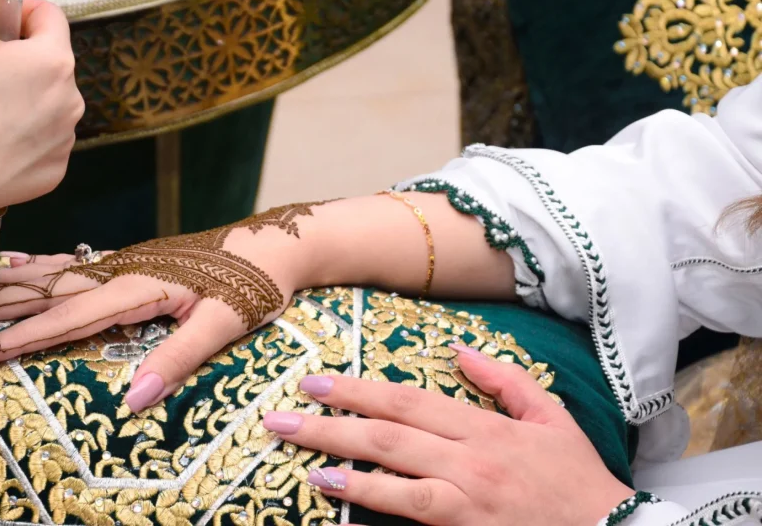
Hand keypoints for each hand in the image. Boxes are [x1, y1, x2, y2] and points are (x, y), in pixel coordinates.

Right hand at [0, 0, 83, 225]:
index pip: (47, 16)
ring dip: (18, 97)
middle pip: (47, 60)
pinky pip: (40, 141)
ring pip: (44, 102)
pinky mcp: (53, 173)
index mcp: (56, 60)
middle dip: (14, 59)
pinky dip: (18, 137)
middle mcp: (73, 101)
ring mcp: (65, 141)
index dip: (13, 16)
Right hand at [0, 203, 327, 411]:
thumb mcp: (227, 323)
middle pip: (49, 288)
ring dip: (8, 279)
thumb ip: (179, 358)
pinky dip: (41, 264)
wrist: (279, 243)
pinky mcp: (134, 260)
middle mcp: (123, 268)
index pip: (70, 315)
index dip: (23, 336)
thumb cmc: (258, 282)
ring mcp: (126, 261)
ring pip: (56, 271)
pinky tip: (23, 265)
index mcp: (140, 285)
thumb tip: (132, 401)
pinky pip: (76, 261)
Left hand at [259, 346, 633, 525]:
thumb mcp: (552, 418)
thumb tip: (460, 349)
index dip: (358, 390)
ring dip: (349, 475)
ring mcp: (471, 503)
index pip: (408, 401)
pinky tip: (343, 523)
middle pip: (390, 436)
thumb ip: (505, 381)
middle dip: (330, 426)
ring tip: (306, 467)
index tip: (315, 382)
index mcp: (486, 429)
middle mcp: (473, 462)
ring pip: (400, 484)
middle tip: (280, 419)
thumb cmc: (577, 479)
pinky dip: (377, 522)